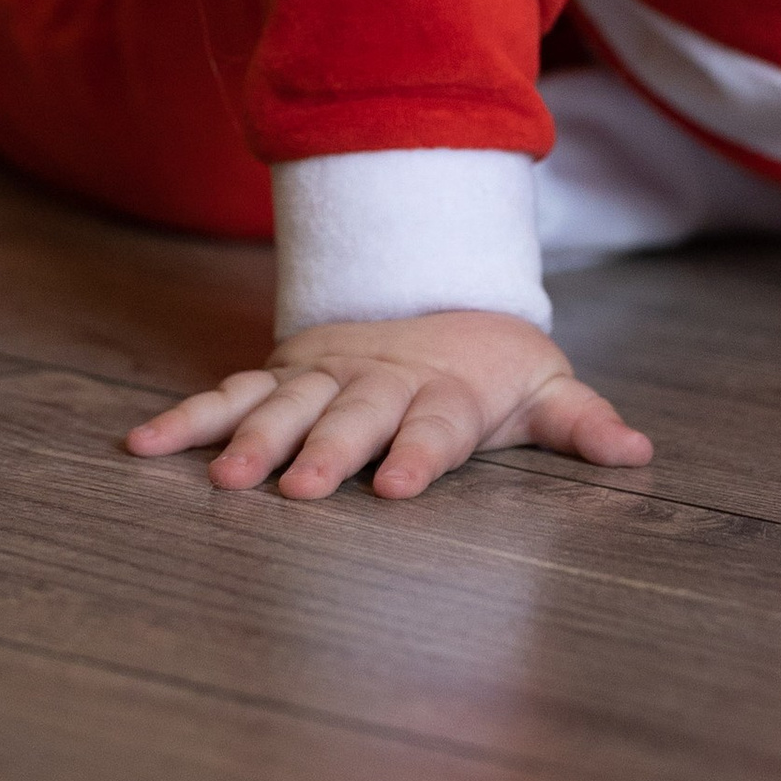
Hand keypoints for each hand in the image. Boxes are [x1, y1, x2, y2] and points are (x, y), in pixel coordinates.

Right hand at [124, 307, 652, 503]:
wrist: (435, 291)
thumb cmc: (493, 368)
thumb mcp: (544, 389)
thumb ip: (582, 424)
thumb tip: (638, 452)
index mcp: (444, 391)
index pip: (435, 426)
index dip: (419, 454)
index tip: (398, 488)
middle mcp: (378, 379)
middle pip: (351, 415)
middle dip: (325, 449)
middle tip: (300, 489)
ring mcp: (324, 372)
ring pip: (283, 403)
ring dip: (250, 438)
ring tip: (219, 479)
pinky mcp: (283, 372)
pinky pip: (230, 395)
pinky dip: (188, 417)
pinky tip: (142, 444)